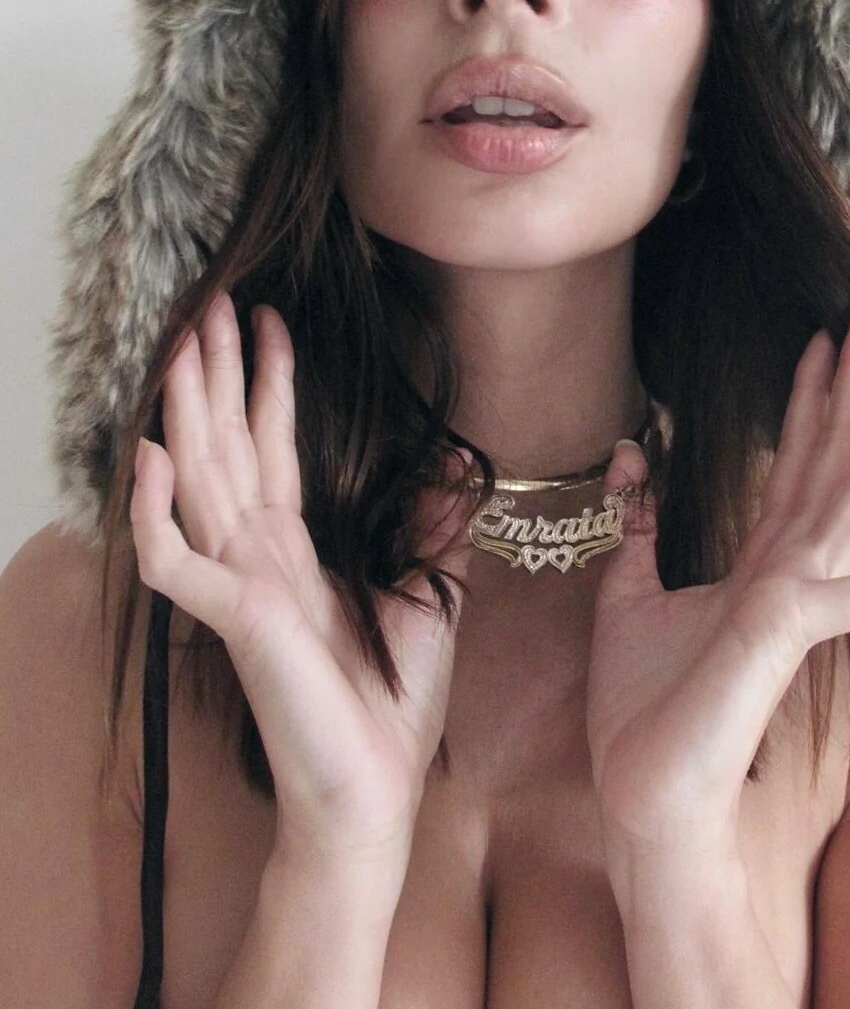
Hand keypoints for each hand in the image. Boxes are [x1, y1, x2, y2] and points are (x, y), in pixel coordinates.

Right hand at [130, 290, 475, 873]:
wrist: (375, 788)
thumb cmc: (388, 701)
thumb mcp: (429, 592)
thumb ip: (433, 529)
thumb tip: (457, 467)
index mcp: (295, 548)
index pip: (274, 446)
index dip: (270, 383)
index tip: (270, 321)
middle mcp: (256, 555)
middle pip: (228, 445)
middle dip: (217, 373)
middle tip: (206, 300)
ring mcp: (237, 584)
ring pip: (199, 480)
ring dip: (186, 410)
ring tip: (179, 343)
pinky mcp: (234, 620)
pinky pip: (174, 561)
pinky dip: (155, 511)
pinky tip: (152, 455)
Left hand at [585, 293, 849, 863]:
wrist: (641, 788)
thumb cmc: (642, 706)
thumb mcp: (626, 592)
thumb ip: (638, 528)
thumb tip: (633, 458)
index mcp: (759, 561)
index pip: (796, 462)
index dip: (810, 398)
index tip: (821, 338)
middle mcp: (792, 571)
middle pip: (838, 456)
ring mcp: (802, 599)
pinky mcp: (797, 631)